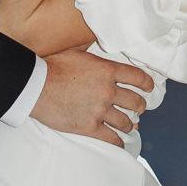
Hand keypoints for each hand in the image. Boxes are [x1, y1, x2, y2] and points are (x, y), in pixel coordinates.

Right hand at [30, 45, 153, 145]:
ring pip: (125, 122)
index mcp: (107, 71)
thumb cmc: (53, 66)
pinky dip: (118, 142)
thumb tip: (99, 42)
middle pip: (135, 102)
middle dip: (140, 106)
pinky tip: (120, 143)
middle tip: (140, 108)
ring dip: (130, 124)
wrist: (36, 86)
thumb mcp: (78, 52)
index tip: (149, 88)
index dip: (147, 84)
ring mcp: (100, 110)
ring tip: (131, 125)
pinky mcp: (89, 127)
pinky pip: (111, 138)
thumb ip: (94, 55)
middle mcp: (108, 91)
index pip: (137, 77)